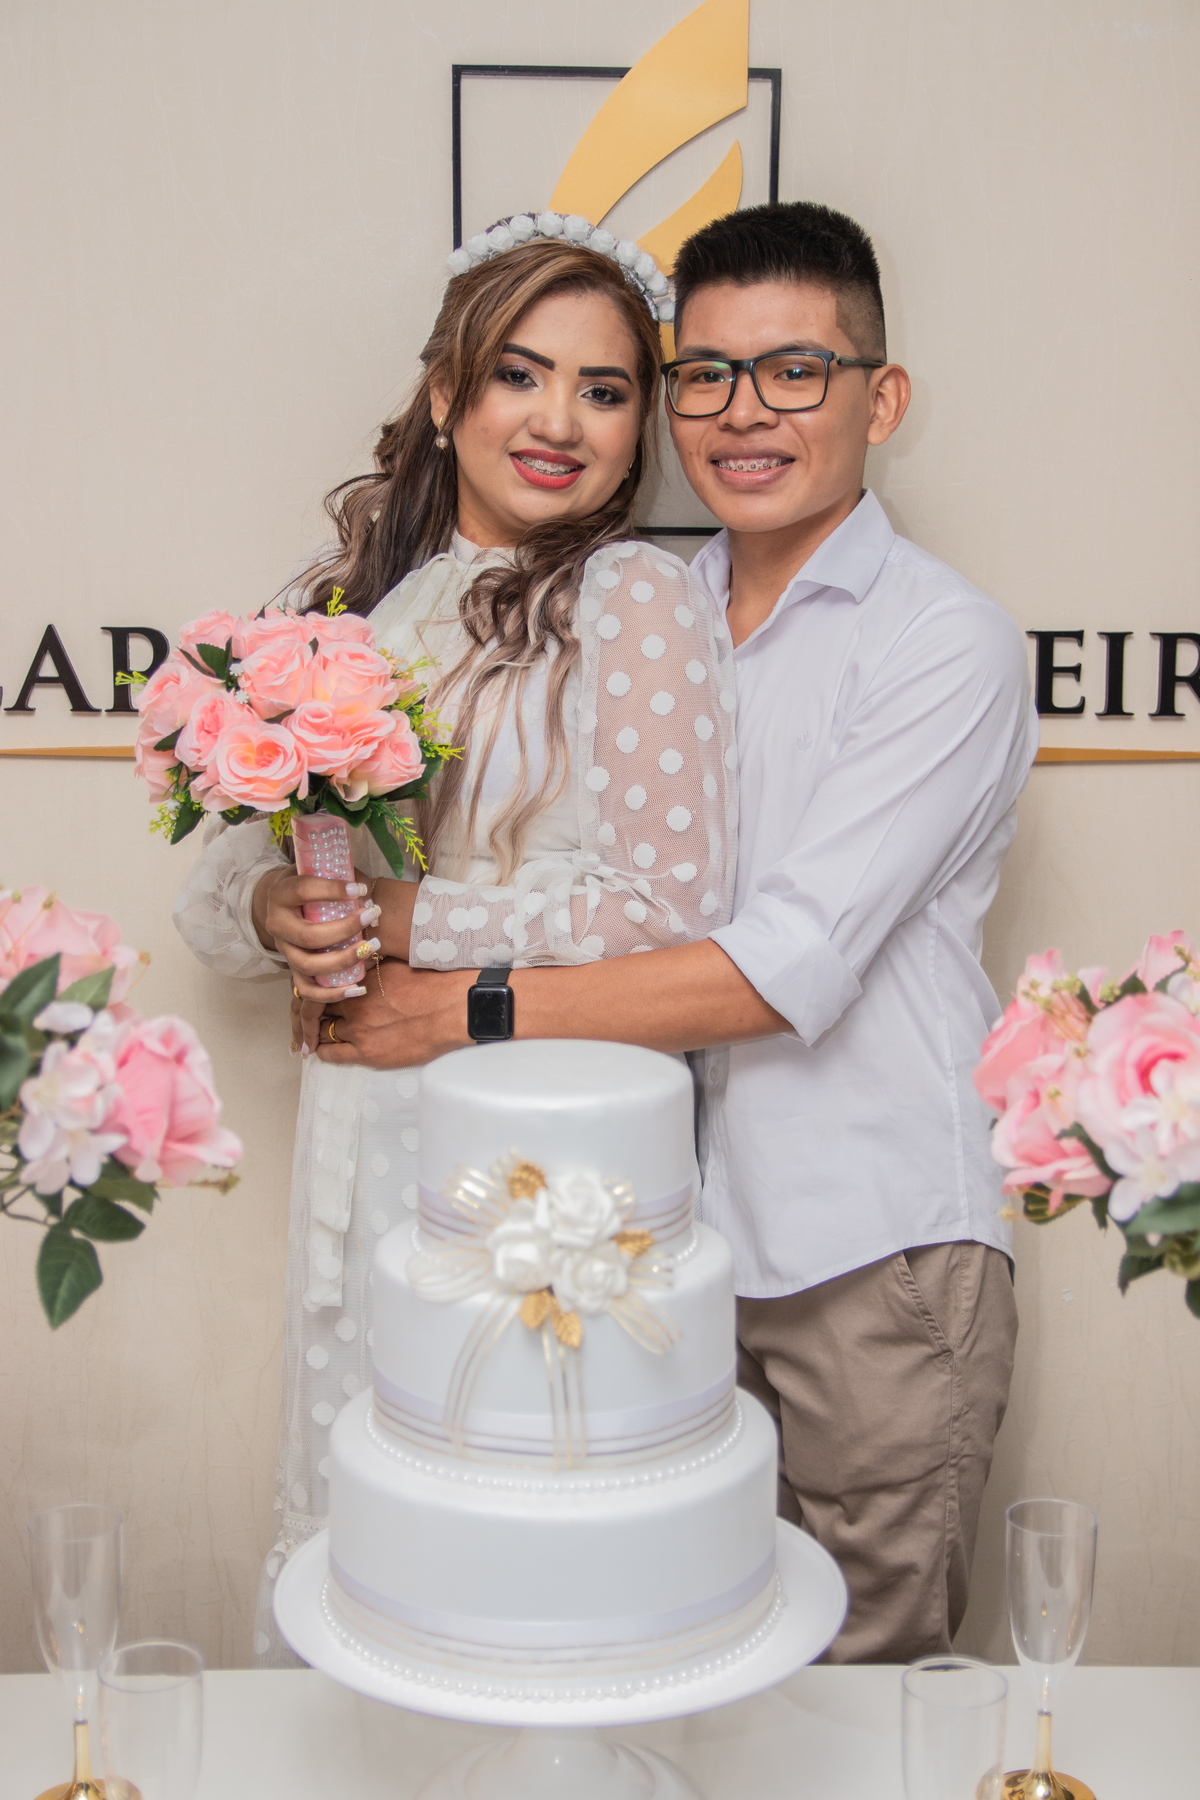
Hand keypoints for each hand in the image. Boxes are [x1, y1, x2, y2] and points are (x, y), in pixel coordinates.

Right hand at [253, 866, 381, 1000]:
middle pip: (308, 936)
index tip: (361, 890)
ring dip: (343, 960)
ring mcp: (285, 951)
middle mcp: (277, 925)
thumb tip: (366, 894)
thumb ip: (339, 876)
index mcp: (280, 895)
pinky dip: (333, 994)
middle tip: (371, 916)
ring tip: (371, 948)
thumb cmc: (312, 884)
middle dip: (344, 929)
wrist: (288, 901)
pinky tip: (359, 988)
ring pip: (309, 966)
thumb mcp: (319, 871)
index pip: (303, 891)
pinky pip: (308, 990)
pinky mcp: (293, 969)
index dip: (331, 890)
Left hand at [315, 960, 473, 1067]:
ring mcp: (357, 1028)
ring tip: (308, 1034)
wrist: (451, 1008)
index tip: (312, 988)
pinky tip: (316, 1051)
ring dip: (314, 1031)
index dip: (313, 985)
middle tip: (305, 1013)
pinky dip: (320, 1051)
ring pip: (320, 1030)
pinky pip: (330, 1054)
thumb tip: (360, 951)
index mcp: (358, 976)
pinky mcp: (367, 1052)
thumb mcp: (395, 961)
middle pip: (315, 1005)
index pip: (320, 980)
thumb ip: (371, 960)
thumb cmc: (432, 982)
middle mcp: (352, 1001)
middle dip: (309, 1009)